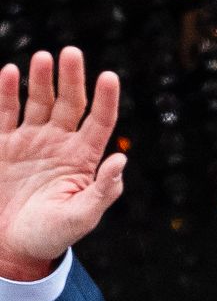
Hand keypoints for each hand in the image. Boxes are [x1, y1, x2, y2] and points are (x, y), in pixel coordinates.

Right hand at [0, 46, 124, 279]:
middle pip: (69, 103)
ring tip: (43, 59)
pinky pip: (6, 112)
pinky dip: (7, 92)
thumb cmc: (52, 236)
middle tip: (71, 53)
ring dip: (41, 79)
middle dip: (71, 78)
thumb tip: (121, 161)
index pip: (99, 122)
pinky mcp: (5, 143)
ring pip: (38, 100)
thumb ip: (103, 191)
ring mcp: (32, 140)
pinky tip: (11, 74)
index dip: (105, 100)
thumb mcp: (82, 218)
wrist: (14, 246)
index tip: (109, 77)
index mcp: (84, 159)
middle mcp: (60, 143)